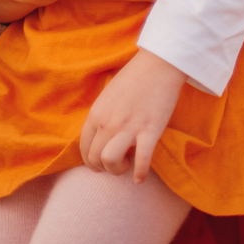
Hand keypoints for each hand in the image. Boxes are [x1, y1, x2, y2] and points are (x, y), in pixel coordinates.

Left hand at [80, 48, 185, 181]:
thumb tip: (101, 138)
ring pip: (110, 162)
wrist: (159, 64)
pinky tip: (140, 178)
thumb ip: (102, 117)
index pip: (84, 148)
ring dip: (117, 170)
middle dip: (105, 168)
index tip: (100, 163)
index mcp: (96, 114)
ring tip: (127, 164)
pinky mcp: (149, 131)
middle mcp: (108, 123)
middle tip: (118, 163)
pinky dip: (140, 174)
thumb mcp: (108, 96)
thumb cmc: (134, 78)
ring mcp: (128, 127)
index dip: (90, 161)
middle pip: (96, 159)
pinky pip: (141, 161)